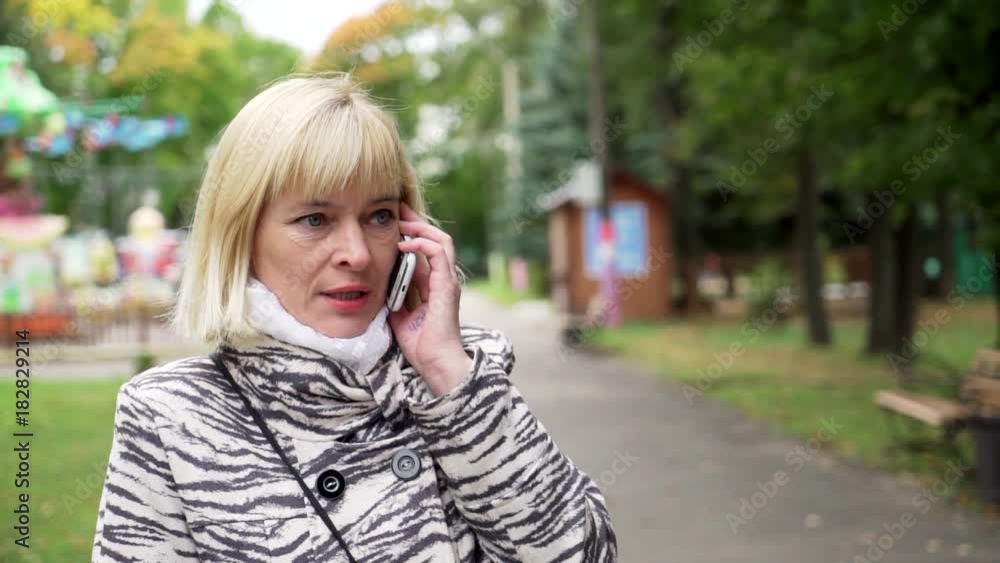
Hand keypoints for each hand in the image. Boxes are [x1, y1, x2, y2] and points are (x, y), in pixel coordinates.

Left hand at [388, 202, 470, 396]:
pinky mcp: (447, 285)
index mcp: (433, 285)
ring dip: (420, 228)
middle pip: (435, 239)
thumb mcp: (399, 315)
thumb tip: (377, 287)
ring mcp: (447, 281)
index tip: (393, 222)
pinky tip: (404, 243)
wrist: (435, 363)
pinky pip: (437, 254)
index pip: (426, 250)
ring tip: (402, 221)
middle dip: (417, 222)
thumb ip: (393, 298)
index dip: (411, 234)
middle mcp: (443, 279)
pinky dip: (421, 244)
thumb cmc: (420, 345)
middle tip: (398, 209)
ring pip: (441, 240)